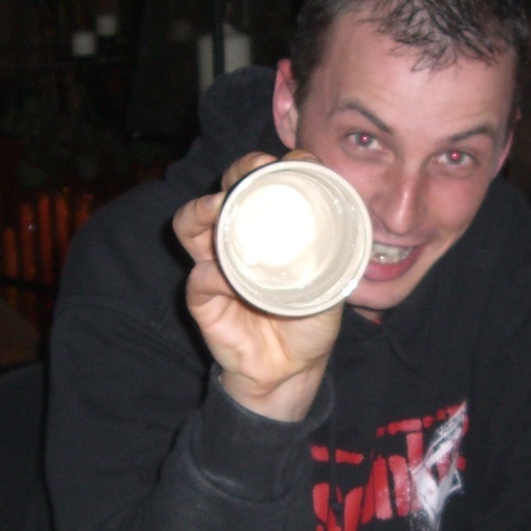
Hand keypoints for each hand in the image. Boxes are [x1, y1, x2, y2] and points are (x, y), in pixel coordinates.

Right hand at [173, 152, 342, 421]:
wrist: (294, 369)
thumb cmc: (308, 320)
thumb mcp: (331, 286)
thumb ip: (332, 258)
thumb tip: (340, 226)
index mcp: (267, 229)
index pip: (262, 184)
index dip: (275, 166)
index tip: (295, 161)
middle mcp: (236, 239)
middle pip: (224, 190)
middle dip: (237, 173)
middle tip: (255, 170)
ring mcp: (215, 266)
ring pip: (190, 224)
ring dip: (202, 210)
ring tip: (219, 207)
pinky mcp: (203, 300)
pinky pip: (199, 280)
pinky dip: (211, 276)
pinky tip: (227, 278)